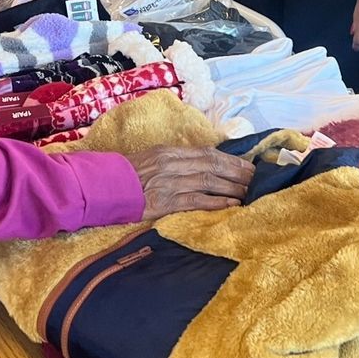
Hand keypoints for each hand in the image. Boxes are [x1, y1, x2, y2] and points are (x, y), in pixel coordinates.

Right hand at [132, 146, 252, 219]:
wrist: (102, 188)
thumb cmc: (128, 175)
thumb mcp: (153, 159)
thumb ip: (177, 160)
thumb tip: (206, 164)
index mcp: (169, 152)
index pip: (207, 153)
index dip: (231, 159)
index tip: (248, 165)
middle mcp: (171, 164)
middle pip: (211, 166)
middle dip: (236, 173)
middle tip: (255, 179)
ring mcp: (168, 183)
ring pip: (207, 182)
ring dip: (231, 188)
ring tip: (248, 194)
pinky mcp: (164, 203)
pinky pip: (196, 201)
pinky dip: (216, 203)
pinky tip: (230, 205)